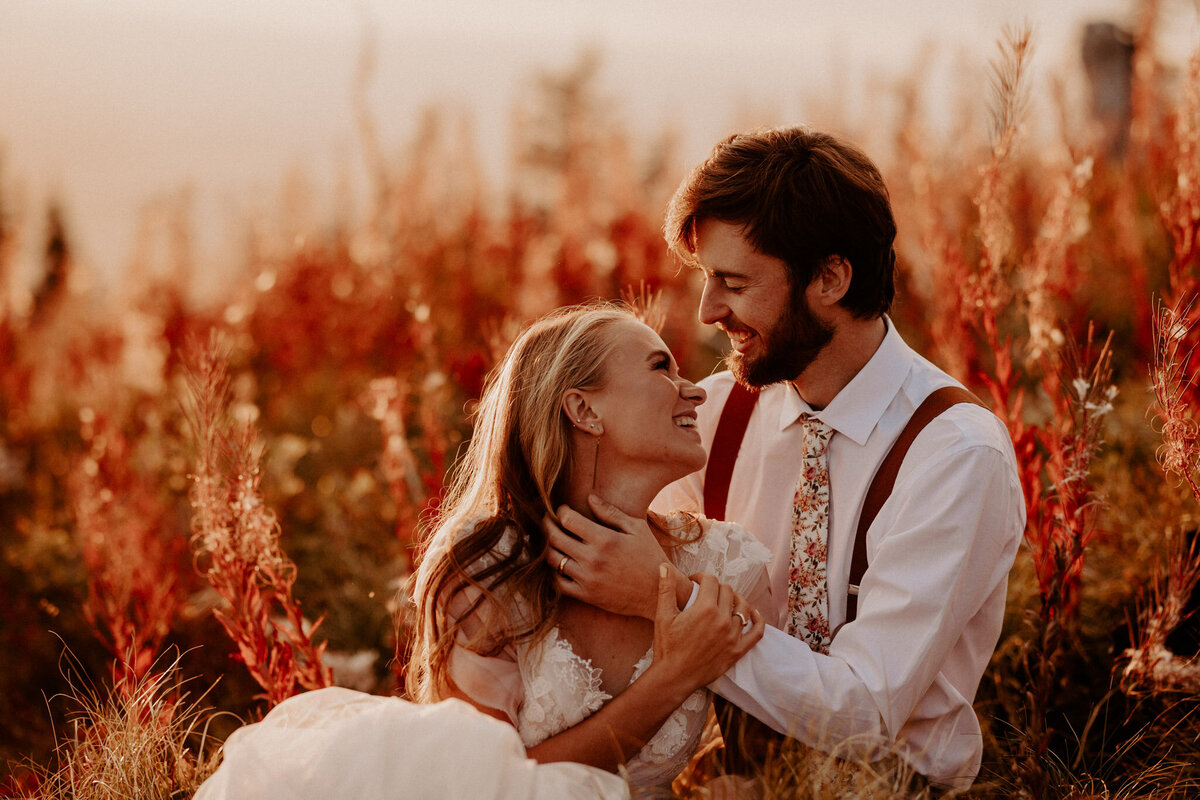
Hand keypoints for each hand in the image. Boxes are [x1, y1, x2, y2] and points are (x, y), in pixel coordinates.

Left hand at [545, 495, 690, 618]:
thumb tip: (589, 498)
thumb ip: (611, 513)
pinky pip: (558, 583)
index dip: (560, 511)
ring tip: (552, 540)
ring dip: (548, 547)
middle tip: (548, 520)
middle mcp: (593, 559)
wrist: (658, 593)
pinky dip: (554, 572)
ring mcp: (588, 579)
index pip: (568, 520)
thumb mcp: (636, 529)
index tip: (562, 509)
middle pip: (554, 537)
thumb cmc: (650, 556)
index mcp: (605, 540)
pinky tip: (560, 563)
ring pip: (553, 560)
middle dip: (547, 524)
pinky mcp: (586, 595)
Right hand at [652, 570, 764, 690]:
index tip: (694, 581)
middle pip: (727, 591)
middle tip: (706, 593)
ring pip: (743, 607)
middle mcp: (722, 620)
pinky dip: (758, 620)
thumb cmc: (667, 647)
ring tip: (725, 601)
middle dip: (716, 588)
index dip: (701, 577)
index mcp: (704, 608)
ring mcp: (732, 636)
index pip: (710, 580)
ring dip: (734, 600)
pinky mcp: (738, 650)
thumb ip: (666, 589)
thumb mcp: (663, 616)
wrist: (674, 677)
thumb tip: (664, 566)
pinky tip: (753, 613)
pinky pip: (756, 632)